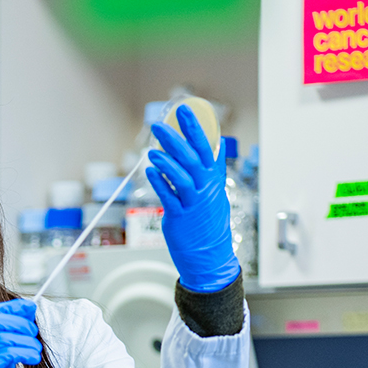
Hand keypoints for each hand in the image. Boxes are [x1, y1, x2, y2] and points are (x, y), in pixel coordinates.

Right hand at [0, 299, 41, 367]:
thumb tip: (28, 307)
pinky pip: (8, 354)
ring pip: (4, 338)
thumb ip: (6, 328)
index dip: (9, 308)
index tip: (29, 308)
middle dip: (20, 324)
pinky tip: (33, 358)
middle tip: (34, 331)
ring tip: (35, 349)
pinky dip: (26, 353)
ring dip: (26, 341)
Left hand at [145, 104, 240, 292]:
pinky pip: (169, 197)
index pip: (206, 147)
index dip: (196, 128)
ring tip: (152, 149)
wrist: (210, 256)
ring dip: (166, 161)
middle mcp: (206, 189)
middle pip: (192, 159)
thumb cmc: (209, 223)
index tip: (184, 110)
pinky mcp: (180, 217)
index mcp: (214, 180)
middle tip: (159, 124)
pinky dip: (159, 183)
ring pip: (181, 177)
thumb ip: (213, 169)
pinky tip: (150, 172)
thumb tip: (217, 146)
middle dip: (175, 139)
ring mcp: (194, 204)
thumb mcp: (216, 193)